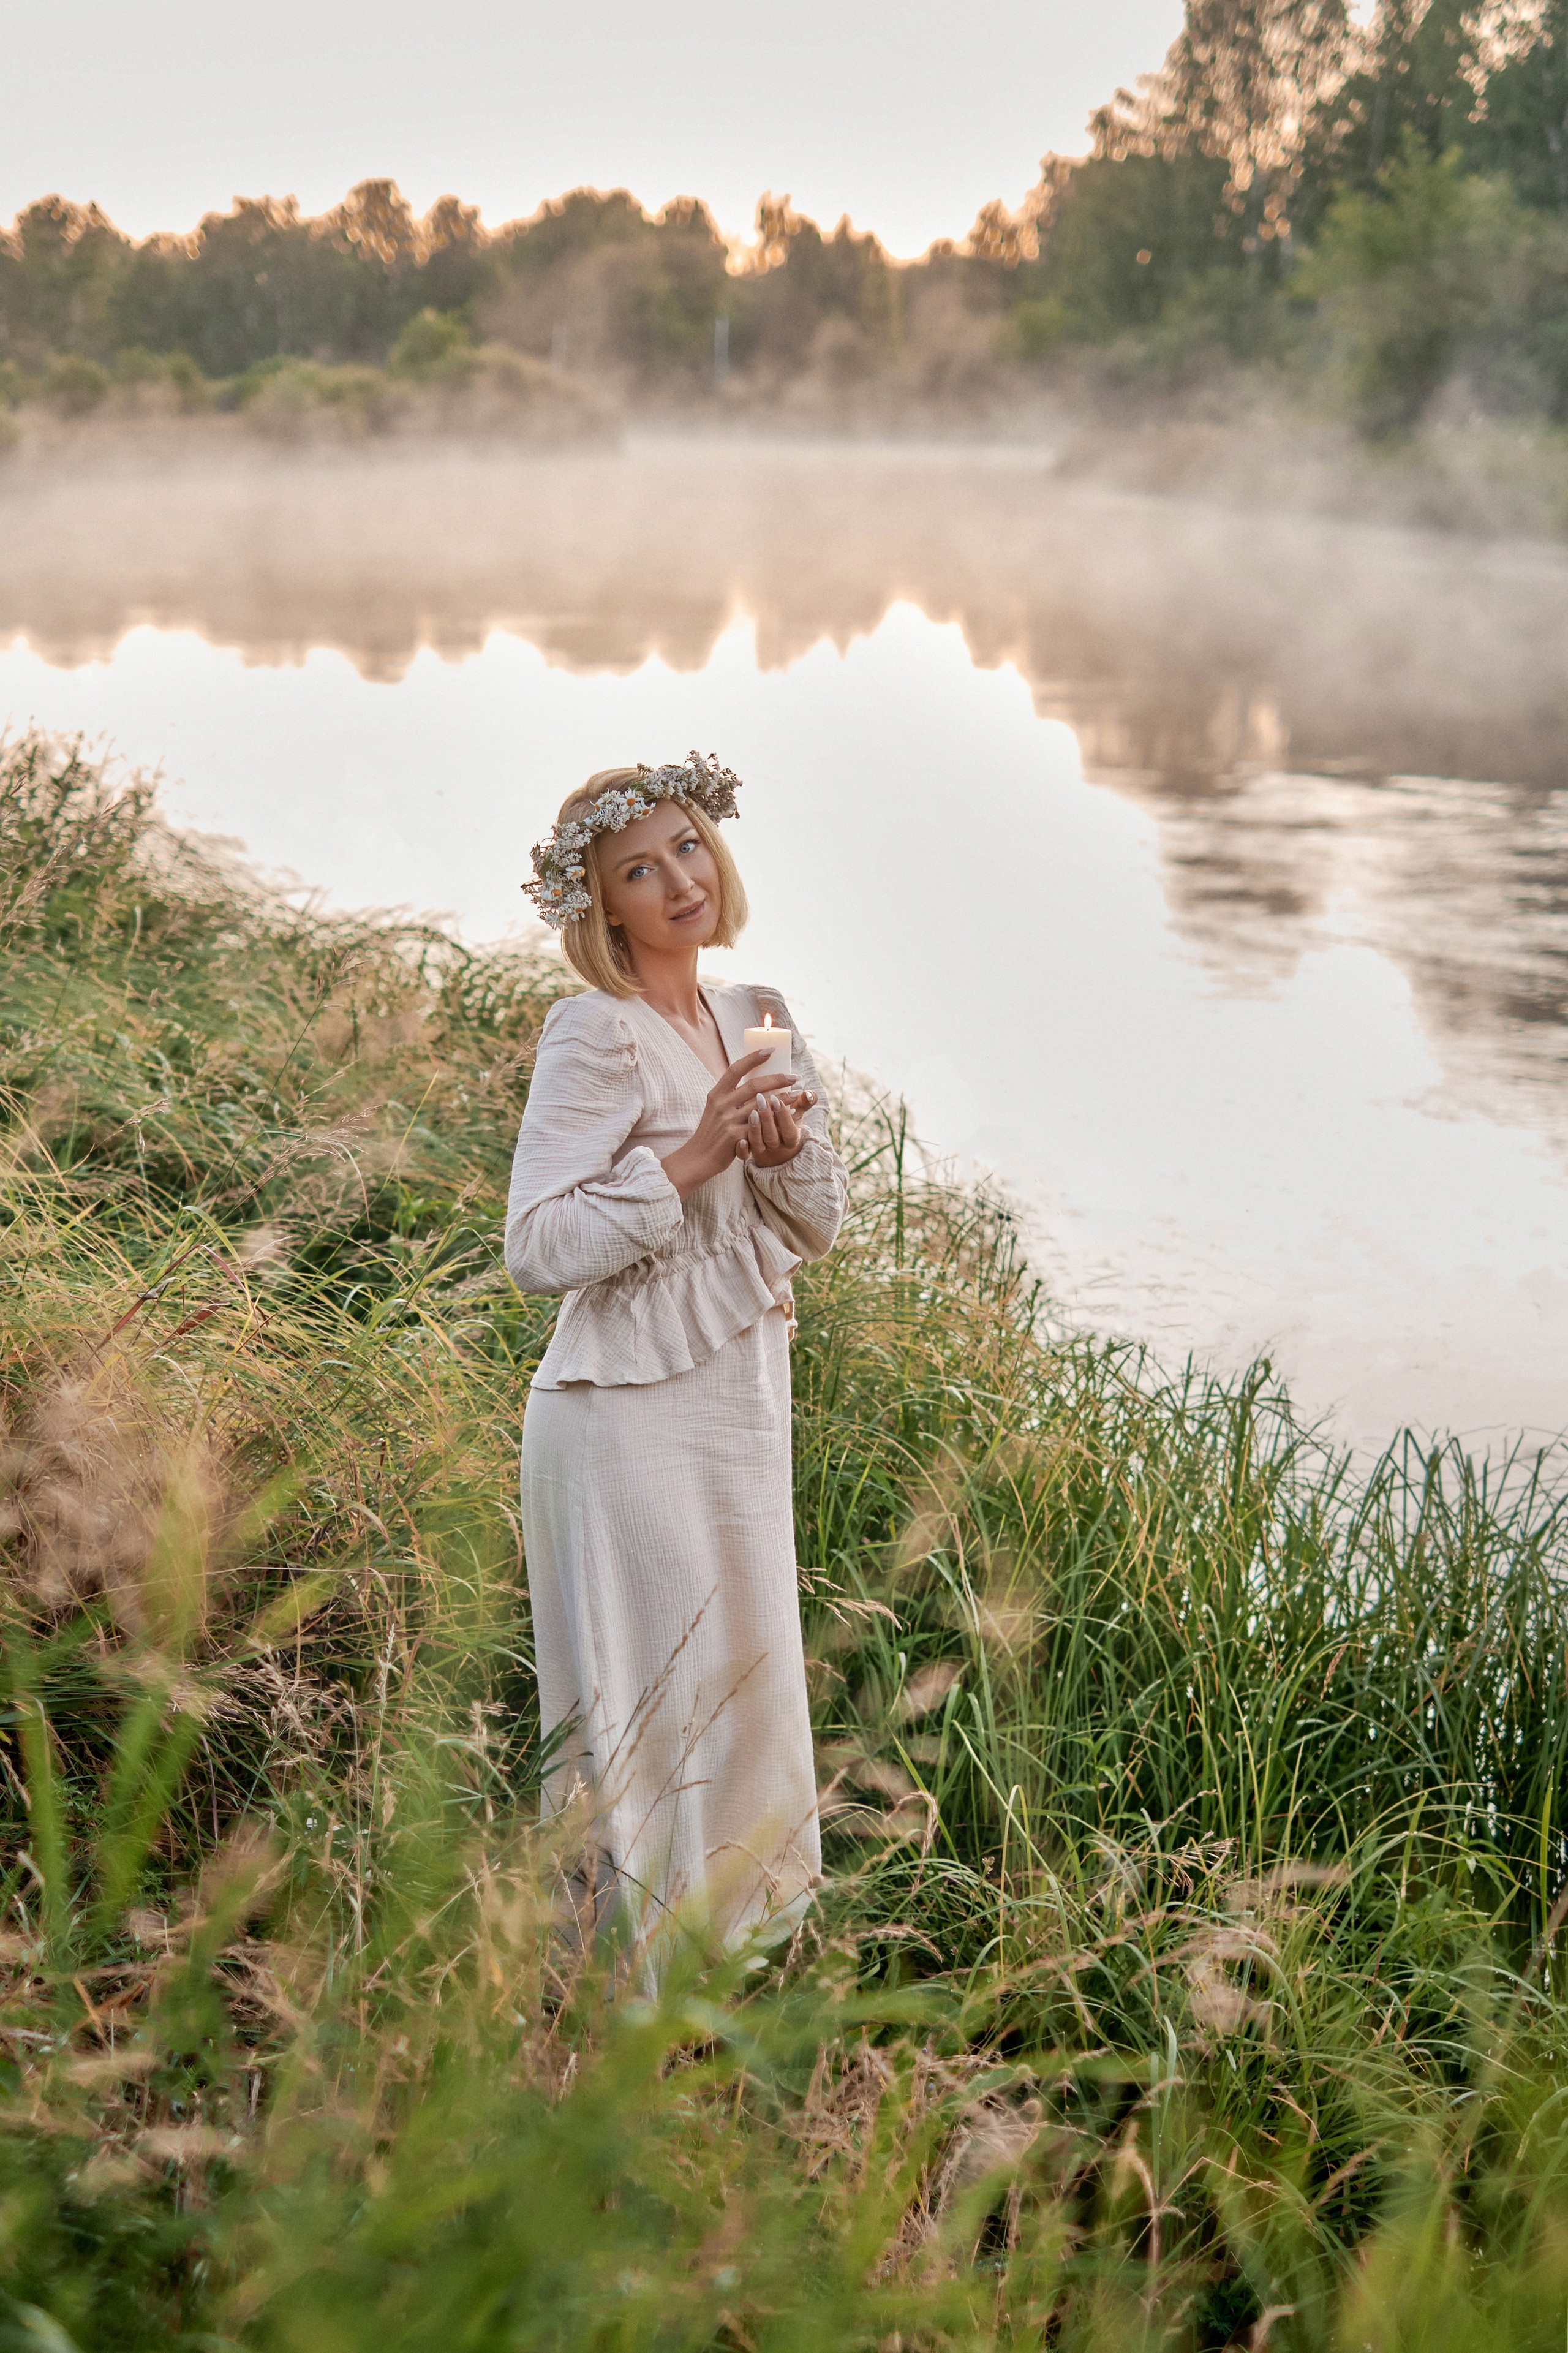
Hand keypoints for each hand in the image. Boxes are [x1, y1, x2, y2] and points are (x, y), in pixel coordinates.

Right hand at [659, 1049, 795, 1199]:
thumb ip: (730, 1095)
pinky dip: (778, 1119)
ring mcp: (728, 1120)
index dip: (753, 1058)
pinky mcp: (735, 1136)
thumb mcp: (715, 1109)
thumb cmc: (711, 1132)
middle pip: (754, 1085)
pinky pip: (761, 1125)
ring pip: (761, 1105)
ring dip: (782, 1099)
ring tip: (798, 1094)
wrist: (699, 1157)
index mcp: (716, 1094)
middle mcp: (721, 1104)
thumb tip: (751, 1079)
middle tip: (794, 1077)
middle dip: (777, 1079)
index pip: (735, 1069)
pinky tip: (790, 1116)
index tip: (770, 1050)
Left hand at [740, 1083, 814, 1169]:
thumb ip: (804, 1103)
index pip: (789, 1131)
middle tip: (761, 1100)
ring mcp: (761, 1150)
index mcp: (791, 1138)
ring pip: (757, 1144)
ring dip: (754, 1129)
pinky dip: (742, 1148)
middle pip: (772, 1137)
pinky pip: (743, 1155)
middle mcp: (776, 1146)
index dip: (783, 1117)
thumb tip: (808, 1093)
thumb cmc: (786, 1122)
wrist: (774, 1143)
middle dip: (767, 1119)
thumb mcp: (797, 1114)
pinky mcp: (748, 1152)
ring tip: (752, 1112)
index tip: (776, 1099)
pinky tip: (740, 1139)